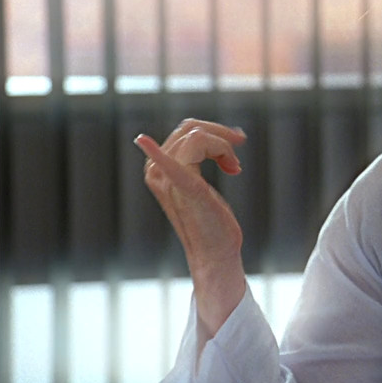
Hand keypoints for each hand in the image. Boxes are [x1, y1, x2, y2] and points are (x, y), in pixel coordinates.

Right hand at [134, 119, 248, 335]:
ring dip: (224, 147)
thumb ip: (199, 159)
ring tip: (233, 168)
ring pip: (199, 136)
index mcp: (159, 168)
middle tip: (236, 161)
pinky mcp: (186, 189)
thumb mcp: (199, 185)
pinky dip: (157, 152)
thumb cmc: (212, 222)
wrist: (215, 254)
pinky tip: (142, 141)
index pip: (186, 129)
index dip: (216, 130)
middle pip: (191, 128)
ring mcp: (169, 180)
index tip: (239, 143)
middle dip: (221, 136)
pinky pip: (174, 164)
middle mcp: (157, 171)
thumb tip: (229, 135)